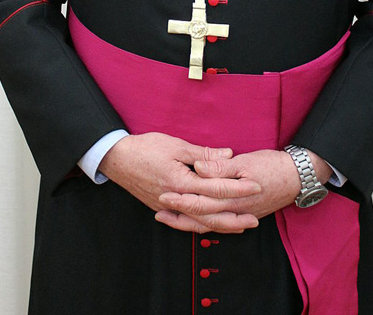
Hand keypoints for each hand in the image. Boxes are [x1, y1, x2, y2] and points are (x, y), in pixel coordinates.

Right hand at [99, 132, 261, 232]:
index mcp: (180, 181)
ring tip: (240, 226)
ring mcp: (167, 207)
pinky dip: (201, 226)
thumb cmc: (146, 148)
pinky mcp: (162, 208)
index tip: (255, 186)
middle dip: (234, 214)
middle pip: (210, 213)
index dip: (237, 188)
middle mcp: (175, 199)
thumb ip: (203, 153)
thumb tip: (228, 154)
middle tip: (256, 216)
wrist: (117, 158)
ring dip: (221, 226)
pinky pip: (185, 223)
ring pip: (198, 223)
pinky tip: (212, 227)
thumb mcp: (175, 145)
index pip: (215, 188)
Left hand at [156, 149, 332, 232]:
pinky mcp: (244, 213)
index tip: (162, 195)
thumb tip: (199, 168)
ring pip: (210, 224)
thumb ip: (221, 167)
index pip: (201, 202)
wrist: (298, 177)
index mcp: (232, 197)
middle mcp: (234, 210)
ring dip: (189, 223)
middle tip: (158, 212)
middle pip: (201, 218)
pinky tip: (196, 222)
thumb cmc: (272, 166)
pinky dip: (205, 224)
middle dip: (179, 215)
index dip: (180, 200)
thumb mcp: (246, 161)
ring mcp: (240, 214)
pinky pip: (220, 224)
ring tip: (170, 219)